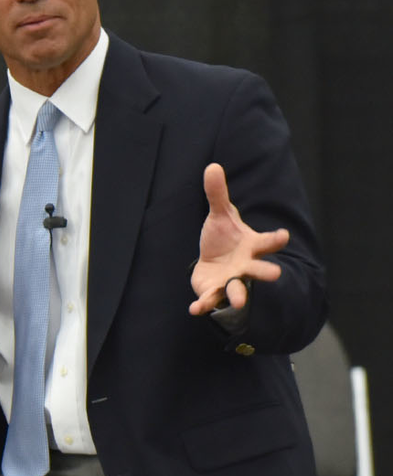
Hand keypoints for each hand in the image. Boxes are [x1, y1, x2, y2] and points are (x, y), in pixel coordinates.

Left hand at [189, 163, 288, 314]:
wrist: (214, 263)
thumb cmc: (224, 239)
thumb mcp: (220, 215)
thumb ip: (217, 195)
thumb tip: (212, 166)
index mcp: (252, 246)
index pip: (267, 242)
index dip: (275, 238)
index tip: (283, 236)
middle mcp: (246, 266)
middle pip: (259, 270)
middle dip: (266, 272)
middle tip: (276, 274)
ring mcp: (232, 281)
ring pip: (238, 289)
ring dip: (239, 295)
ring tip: (240, 301)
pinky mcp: (215, 292)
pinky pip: (211, 300)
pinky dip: (204, 305)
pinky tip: (194, 309)